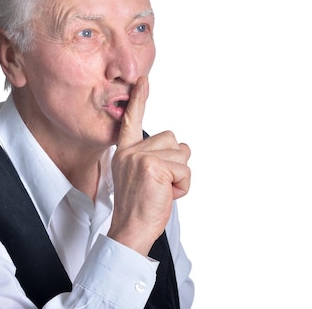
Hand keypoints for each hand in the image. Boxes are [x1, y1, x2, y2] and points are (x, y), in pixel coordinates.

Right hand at [108, 76, 190, 254]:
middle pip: (172, 139)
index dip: (139, 99)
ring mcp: (141, 157)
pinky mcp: (154, 167)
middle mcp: (130, 151)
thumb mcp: (142, 176)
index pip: (132, 120)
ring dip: (180, 175)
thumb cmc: (140, 207)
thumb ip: (153, 157)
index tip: (143, 81)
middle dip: (175, 162)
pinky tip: (167, 195)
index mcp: (126, 152)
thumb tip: (183, 148)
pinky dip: (183, 186)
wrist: (132, 230)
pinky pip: (185, 170)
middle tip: (159, 184)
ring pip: (182, 154)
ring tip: (162, 191)